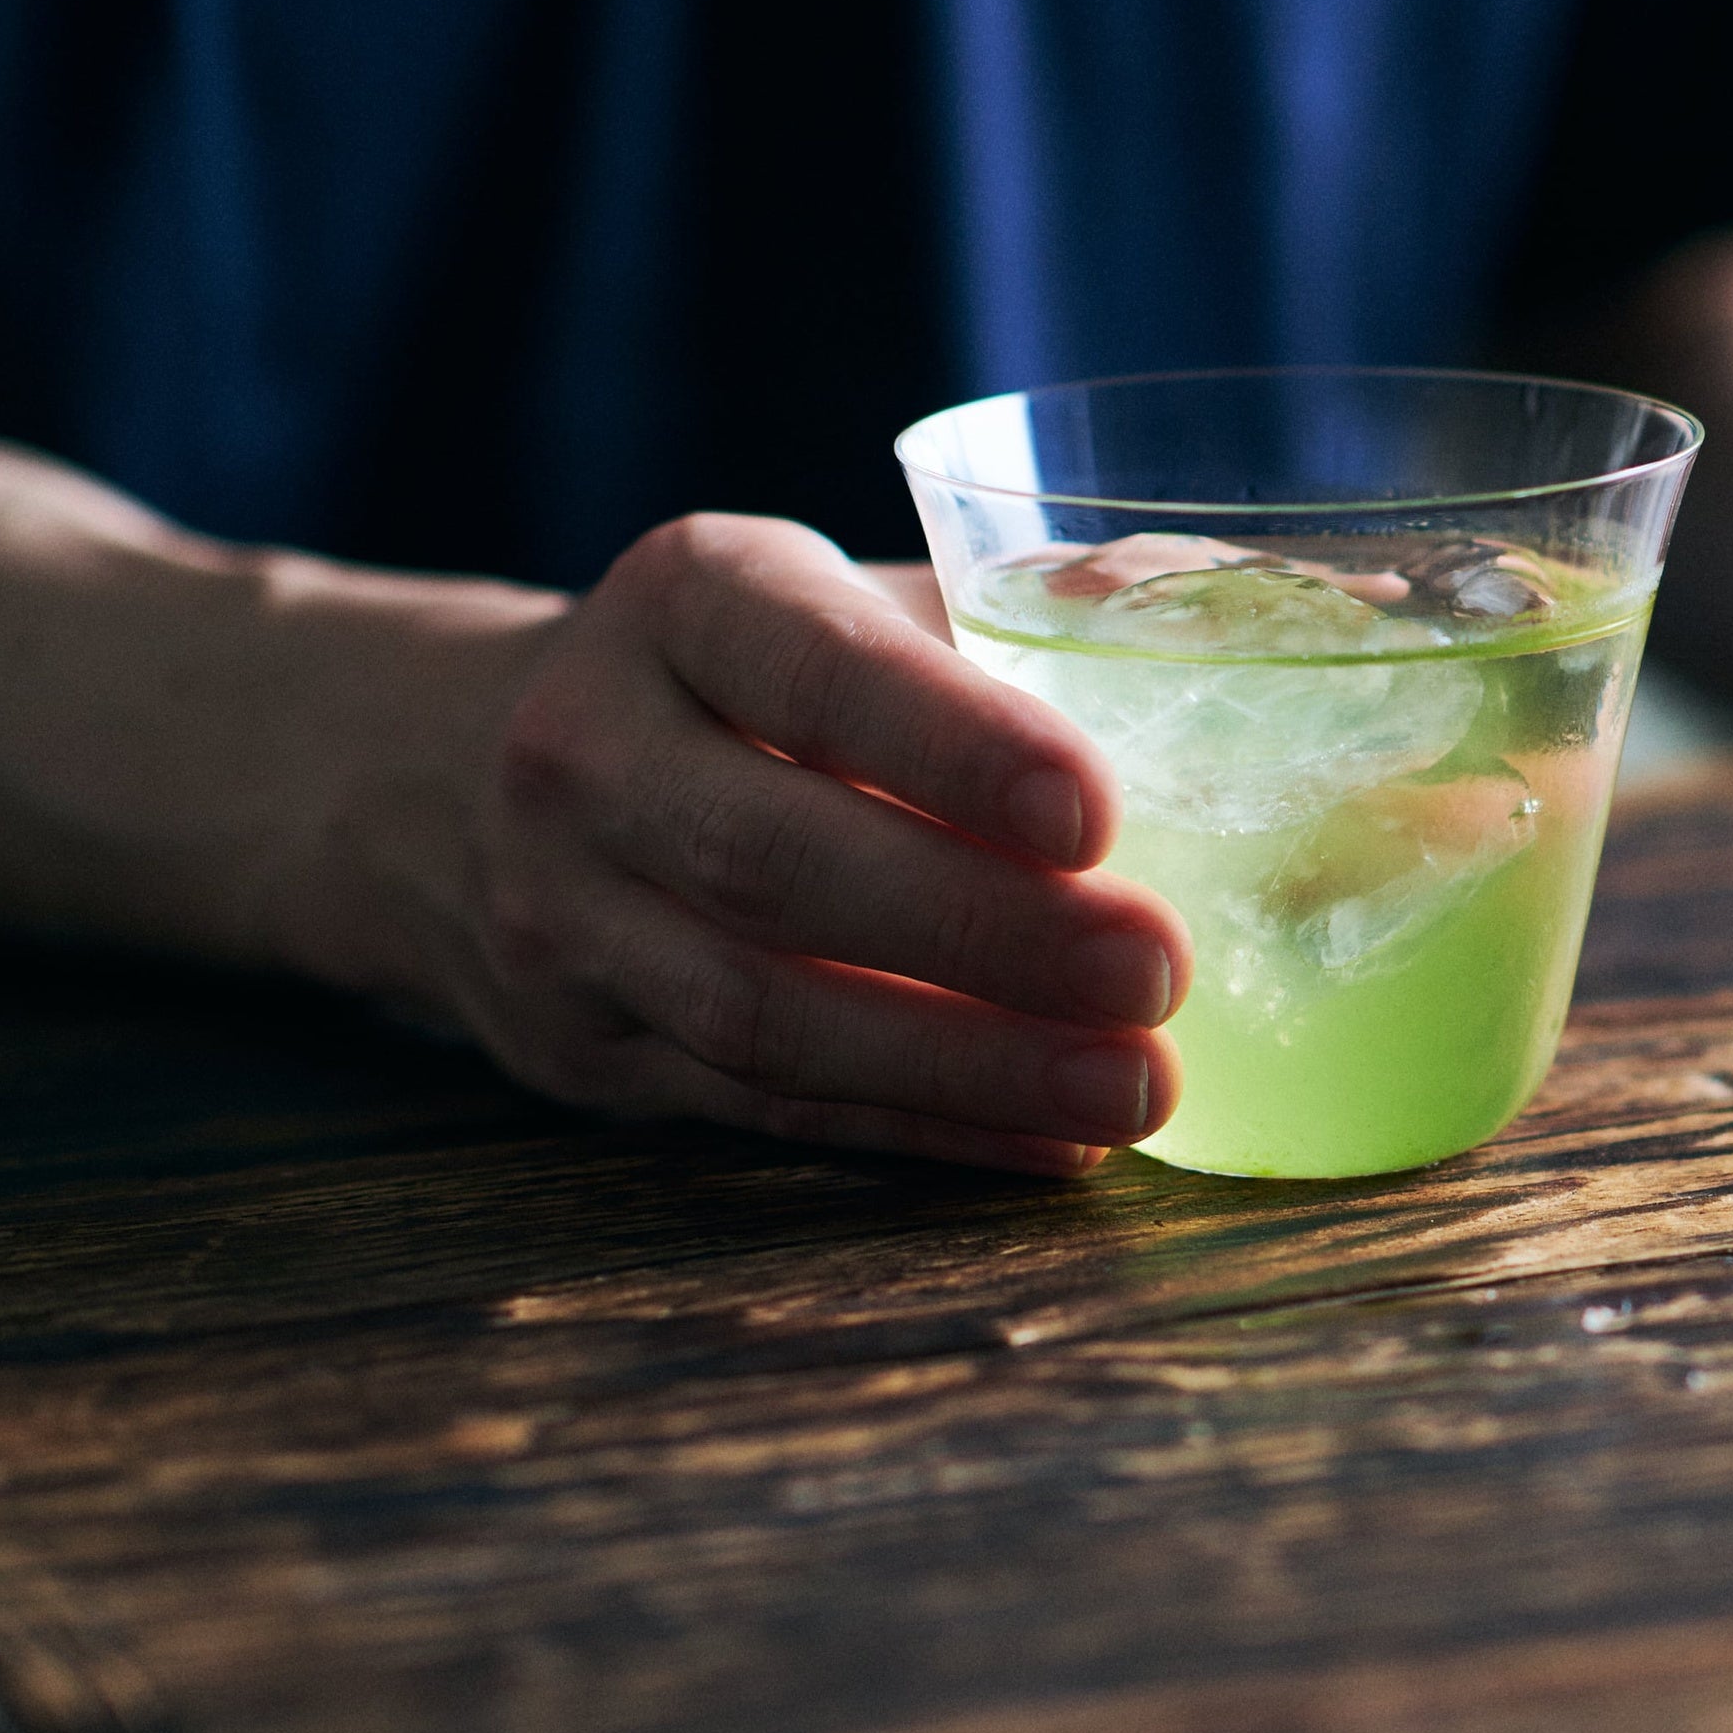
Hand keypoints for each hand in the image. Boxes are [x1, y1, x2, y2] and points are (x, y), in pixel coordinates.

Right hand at [417, 514, 1185, 1173]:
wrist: (446, 768)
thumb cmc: (745, 674)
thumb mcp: (846, 593)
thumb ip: (1036, 605)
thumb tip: (1286, 613)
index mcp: (684, 598)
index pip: (811, 665)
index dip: (950, 742)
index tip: (1094, 809)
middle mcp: (589, 748)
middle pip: (780, 859)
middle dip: (982, 929)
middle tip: (1157, 972)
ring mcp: (565, 913)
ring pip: (764, 1010)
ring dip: (967, 1063)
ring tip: (1136, 1085)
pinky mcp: (582, 1049)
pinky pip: (764, 1106)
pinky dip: (923, 1128)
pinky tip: (1055, 1139)